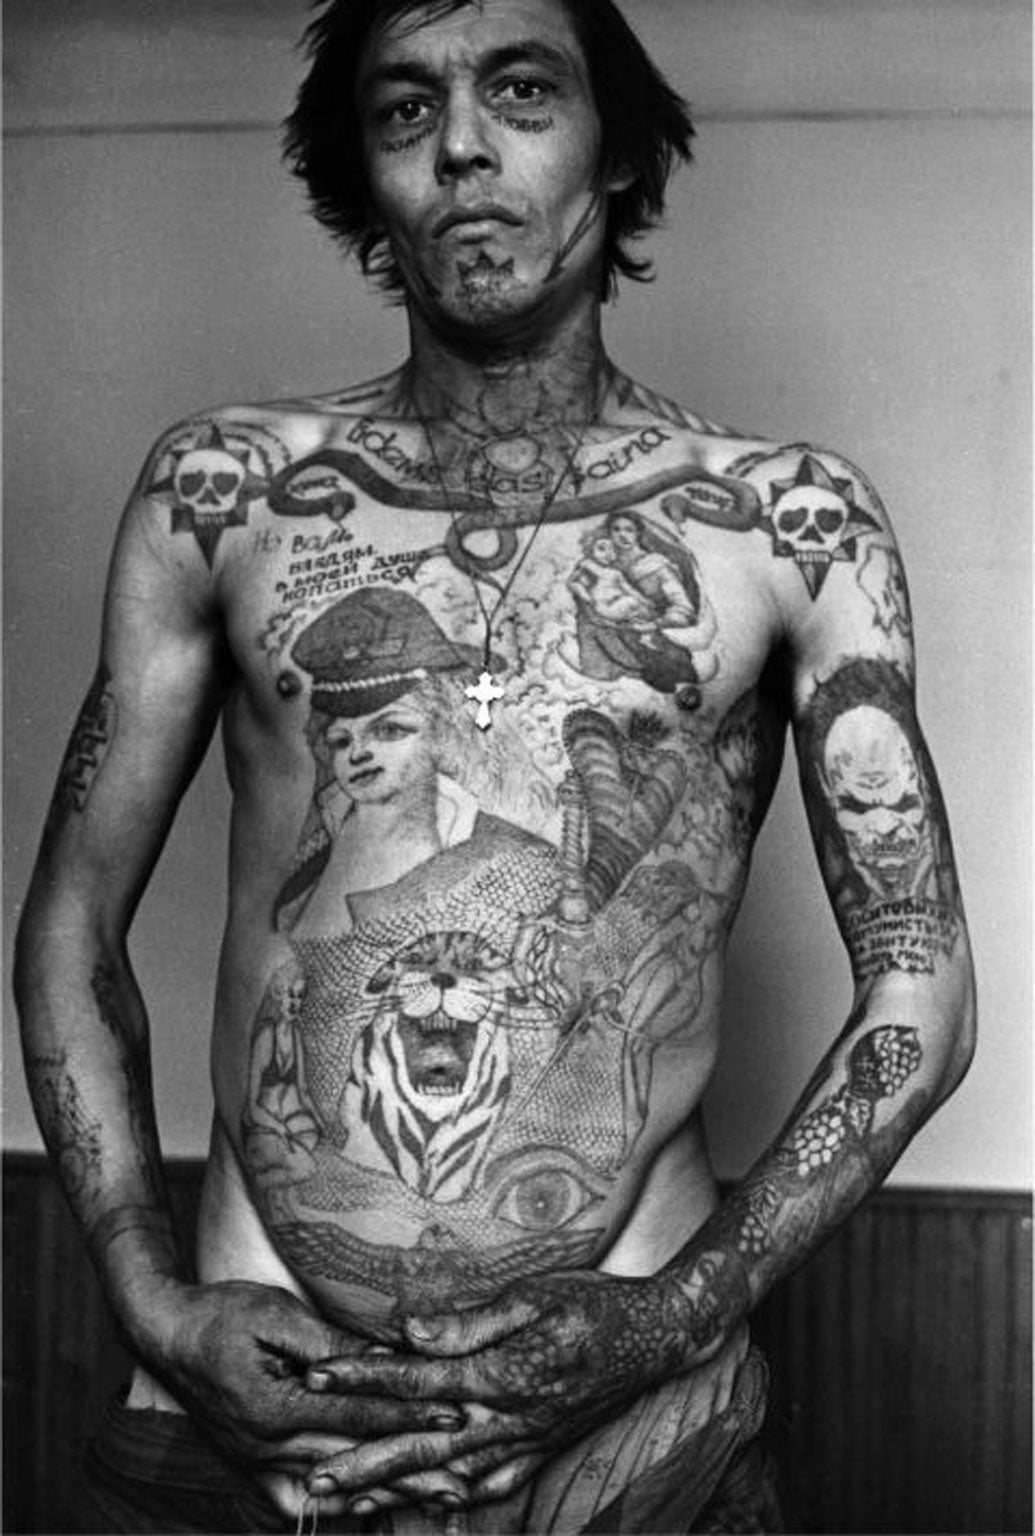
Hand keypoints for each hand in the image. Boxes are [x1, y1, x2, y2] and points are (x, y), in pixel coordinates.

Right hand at [142, 1278, 468, 1513]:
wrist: (164, 1333)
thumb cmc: (222, 1312)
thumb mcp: (278, 1314)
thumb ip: (332, 1345)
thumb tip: (387, 1358)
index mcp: (274, 1407)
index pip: (358, 1417)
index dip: (409, 1417)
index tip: (455, 1415)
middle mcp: (267, 1447)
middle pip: (353, 1463)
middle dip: (412, 1472)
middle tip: (463, 1482)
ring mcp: (257, 1462)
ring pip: (333, 1490)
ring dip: (385, 1496)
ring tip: (435, 1501)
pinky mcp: (253, 1465)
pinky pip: (299, 1500)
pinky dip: (338, 1507)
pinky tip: (370, 1510)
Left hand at [304, 1270, 696, 1502]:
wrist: (657, 1337)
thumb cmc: (593, 1302)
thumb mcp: (532, 1295)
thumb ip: (470, 1321)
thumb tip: (410, 1331)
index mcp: (502, 1374)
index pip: (416, 1381)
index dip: (362, 1379)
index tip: (315, 1377)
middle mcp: (510, 1418)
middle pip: (422, 1447)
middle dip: (364, 1463)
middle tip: (311, 1480)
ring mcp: (527, 1440)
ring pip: (451, 1475)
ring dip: (398, 1490)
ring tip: (349, 1502)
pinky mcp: (543, 1448)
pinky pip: (493, 1485)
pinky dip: (457, 1499)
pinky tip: (430, 1502)